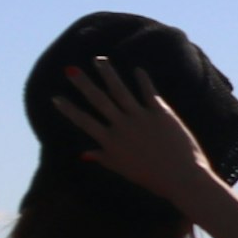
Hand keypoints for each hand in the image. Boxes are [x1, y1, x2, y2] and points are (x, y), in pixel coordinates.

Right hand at [48, 62, 224, 206]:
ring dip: (108, 74)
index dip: (69, 110)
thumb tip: (83, 154)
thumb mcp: (123, 168)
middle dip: (83, 84)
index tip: (56, 97)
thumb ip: (103, 157)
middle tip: (70, 69)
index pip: (84, 122)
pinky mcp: (161, 113)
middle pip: (99, 101)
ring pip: (120, 91)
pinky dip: (143, 80)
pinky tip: (137, 69)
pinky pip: (149, 92)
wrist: (181, 177)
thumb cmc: (152, 177)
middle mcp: (122, 127)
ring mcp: (141, 118)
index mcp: (110, 142)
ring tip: (99, 60)